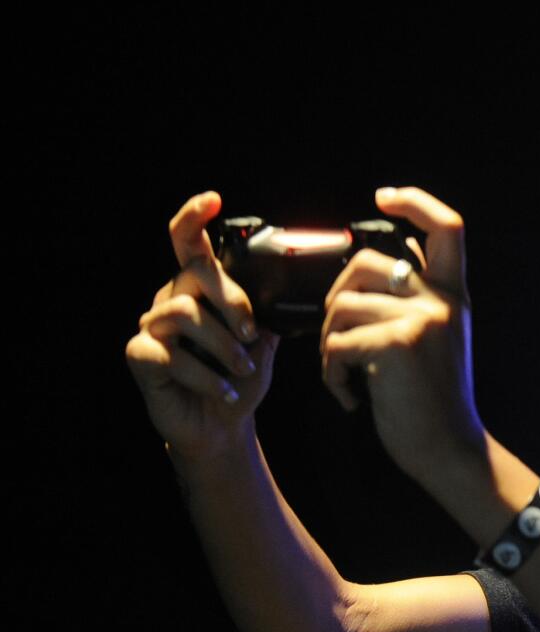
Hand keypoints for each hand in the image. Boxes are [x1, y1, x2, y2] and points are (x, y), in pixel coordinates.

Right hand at [126, 192, 279, 457]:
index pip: (190, 242)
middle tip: (251, 334)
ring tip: (242, 369)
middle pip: (194, 273)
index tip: (213, 200)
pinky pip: (170, 353)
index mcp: (199, 288)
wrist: (222, 424)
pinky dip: (205, 376)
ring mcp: (151, 326)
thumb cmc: (240, 378)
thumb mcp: (264, 342)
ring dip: (223, 346)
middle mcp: (170, 298)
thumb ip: (270, 311)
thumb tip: (298, 288)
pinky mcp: (140, 355)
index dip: (194, 216)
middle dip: (232, 301)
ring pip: (185, 312)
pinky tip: (223, 391)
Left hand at [321, 187, 484, 489]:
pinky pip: (336, 343)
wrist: (449, 449)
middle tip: (337, 337)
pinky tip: (351, 397)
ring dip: (328, 346)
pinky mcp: (396, 345)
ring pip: (341, 307)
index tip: (384, 198)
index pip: (447, 225)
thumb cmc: (433, 399)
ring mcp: (421, 320)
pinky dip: (332, 374)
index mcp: (454, 294)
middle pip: (363, 264)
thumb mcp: (439, 338)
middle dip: (334, 298)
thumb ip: (418, 299)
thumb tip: (376, 264)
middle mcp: (441, 300)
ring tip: (345, 375)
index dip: (415, 202)